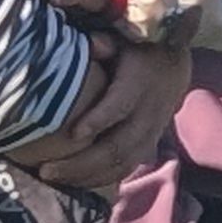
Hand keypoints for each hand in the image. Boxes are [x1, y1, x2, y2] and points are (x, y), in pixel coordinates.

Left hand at [14, 38, 191, 195]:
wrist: (175, 61)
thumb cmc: (138, 50)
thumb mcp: (125, 41)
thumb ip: (107, 44)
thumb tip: (92, 45)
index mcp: (140, 85)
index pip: (120, 106)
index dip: (98, 121)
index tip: (72, 135)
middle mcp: (148, 114)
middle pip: (118, 146)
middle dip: (81, 163)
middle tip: (46, 170)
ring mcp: (151, 132)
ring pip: (122, 163)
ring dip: (88, 176)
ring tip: (56, 178)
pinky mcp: (149, 143)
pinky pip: (127, 168)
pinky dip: (102, 178)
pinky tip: (76, 181)